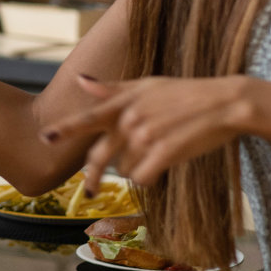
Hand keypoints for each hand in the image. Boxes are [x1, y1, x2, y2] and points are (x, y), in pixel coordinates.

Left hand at [41, 75, 255, 188]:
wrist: (225, 102)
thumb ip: (111, 88)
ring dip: (135, 168)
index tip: (45, 138)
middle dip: (91, 176)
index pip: (88, 117)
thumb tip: (80, 80)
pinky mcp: (164, 151)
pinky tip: (160, 168)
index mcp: (124, 102)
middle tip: (88, 191)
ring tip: (154, 155)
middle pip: (100, 156)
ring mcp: (146, 135)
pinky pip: (143, 177)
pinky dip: (149, 177)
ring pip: (125, 168)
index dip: (65, 129)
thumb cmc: (186, 93)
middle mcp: (130, 118)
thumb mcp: (147, 85)